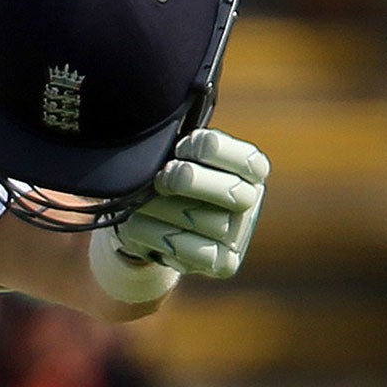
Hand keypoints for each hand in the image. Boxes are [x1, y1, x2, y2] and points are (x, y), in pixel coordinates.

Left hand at [112, 127, 268, 277]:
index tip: (180, 147)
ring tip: (138, 202)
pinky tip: (136, 225)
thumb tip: (172, 123)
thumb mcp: (174, 152)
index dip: (210, 149)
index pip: (245, 158)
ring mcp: (239, 235)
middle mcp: (251, 201)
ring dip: (163, 210)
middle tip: (161, 179)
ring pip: (205, 222)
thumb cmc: (167, 176)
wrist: (152, 222)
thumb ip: (180, 141)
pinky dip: (159, 236)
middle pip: (231, 192)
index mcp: (250, 169)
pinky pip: (195, 252)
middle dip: (188, 182)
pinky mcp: (223, 263)